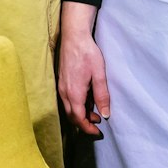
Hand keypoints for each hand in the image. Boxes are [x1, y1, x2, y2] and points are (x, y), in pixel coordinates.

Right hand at [57, 2, 109, 136]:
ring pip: (69, 108)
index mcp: (74, 93)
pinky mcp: (61, 81)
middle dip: (84, 123)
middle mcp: (64, 92)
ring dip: (80, 114)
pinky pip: (67, 100)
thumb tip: (106, 114)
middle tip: (98, 123)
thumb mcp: (99, 74)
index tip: (98, 132)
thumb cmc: (88, 53)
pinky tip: (86, 100)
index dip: (87, 128)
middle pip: (72, 116)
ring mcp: (61, 87)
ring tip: (95, 112)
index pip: (78, 118)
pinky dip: (76, 106)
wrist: (74, 36)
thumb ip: (102, 95)